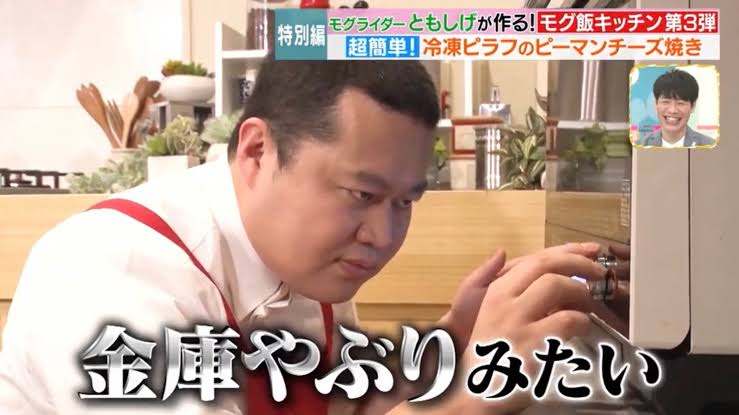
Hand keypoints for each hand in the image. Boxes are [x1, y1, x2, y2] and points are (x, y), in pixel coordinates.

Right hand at [453, 244, 607, 413]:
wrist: (472, 388)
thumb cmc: (486, 351)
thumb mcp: (484, 309)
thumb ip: (498, 281)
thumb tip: (503, 252)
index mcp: (496, 290)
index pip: (533, 259)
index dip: (565, 251)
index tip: (587, 250)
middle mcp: (504, 300)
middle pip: (545, 265)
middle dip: (578, 262)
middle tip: (597, 271)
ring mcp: (517, 320)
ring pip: (556, 285)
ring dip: (580, 291)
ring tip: (587, 303)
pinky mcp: (532, 343)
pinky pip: (567, 320)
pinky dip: (581, 321)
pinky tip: (582, 327)